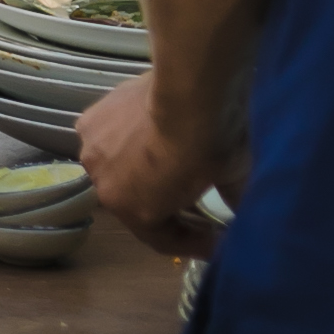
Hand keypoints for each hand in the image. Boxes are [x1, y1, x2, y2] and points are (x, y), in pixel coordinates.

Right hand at [76, 73, 235, 257]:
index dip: (191, 240)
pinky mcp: (89, 121)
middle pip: (135, 202)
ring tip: (166, 153)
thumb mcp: (234, 182)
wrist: (189, 93)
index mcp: (134, 211)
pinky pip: (107, 139)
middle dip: (163, 203)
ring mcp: (92, 151)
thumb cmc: (210, 146)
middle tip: (192, 194)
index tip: (215, 234)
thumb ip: (231, 201)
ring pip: (117, 168)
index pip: (162, 239)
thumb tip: (244, 212)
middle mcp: (103, 186)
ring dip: (140, 168)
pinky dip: (124, 140)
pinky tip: (146, 127)